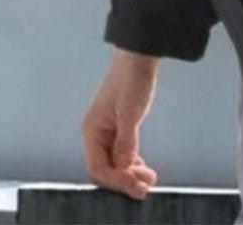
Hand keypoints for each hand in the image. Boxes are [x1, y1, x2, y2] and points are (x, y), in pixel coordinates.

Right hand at [80, 49, 161, 200]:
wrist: (139, 56)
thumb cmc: (131, 79)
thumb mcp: (129, 111)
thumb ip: (126, 141)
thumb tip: (125, 168)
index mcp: (92, 130)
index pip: (99, 167)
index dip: (116, 180)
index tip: (136, 185)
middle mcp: (97, 135)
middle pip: (106, 169)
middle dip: (124, 180)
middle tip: (146, 186)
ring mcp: (108, 133)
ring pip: (116, 163)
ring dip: (130, 173)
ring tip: (150, 178)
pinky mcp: (120, 129)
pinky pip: (123, 154)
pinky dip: (133, 164)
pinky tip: (144, 168)